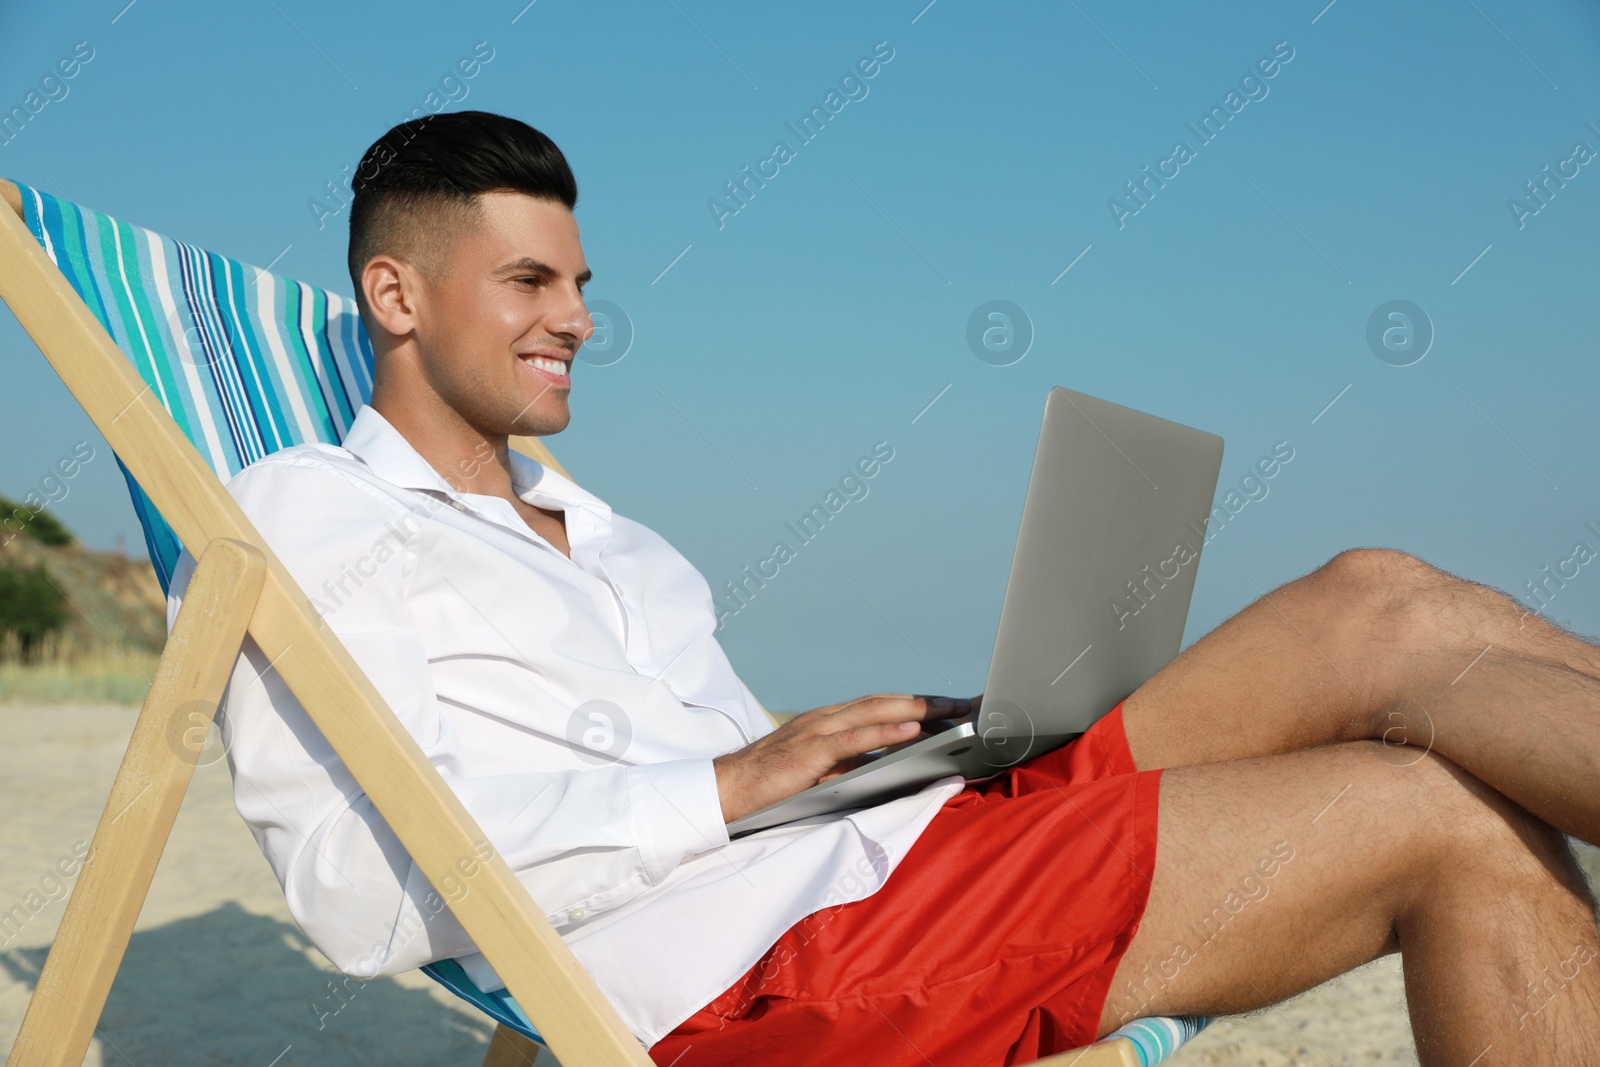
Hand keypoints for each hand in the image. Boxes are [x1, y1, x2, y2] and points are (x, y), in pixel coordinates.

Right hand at [713, 694, 971, 822]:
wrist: (725, 792)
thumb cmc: (772, 787)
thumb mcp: (821, 772)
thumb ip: (854, 765)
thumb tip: (898, 768)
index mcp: (828, 722)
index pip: (880, 706)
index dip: (918, 703)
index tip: (953, 704)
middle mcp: (825, 719)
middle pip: (885, 702)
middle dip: (928, 702)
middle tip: (967, 702)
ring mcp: (816, 732)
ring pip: (874, 712)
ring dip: (917, 710)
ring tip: (953, 712)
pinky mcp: (809, 752)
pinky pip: (854, 739)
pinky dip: (885, 733)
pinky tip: (913, 732)